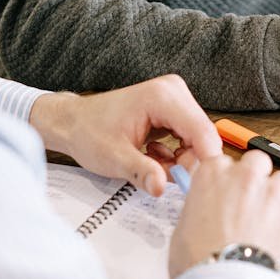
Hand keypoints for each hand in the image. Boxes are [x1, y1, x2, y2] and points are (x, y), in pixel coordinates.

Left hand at [29, 75, 221, 193]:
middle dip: (189, 162)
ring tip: (151, 163)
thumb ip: (141, 172)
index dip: (204, 161)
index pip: (201, 131)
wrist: (74, 122)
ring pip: (197, 139)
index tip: (197, 185)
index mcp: (162, 97)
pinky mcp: (174, 109)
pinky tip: (152, 155)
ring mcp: (175, 98)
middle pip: (202, 136)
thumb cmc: (89, 132)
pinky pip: (189, 138)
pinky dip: (175, 154)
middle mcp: (173, 91)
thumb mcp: (113, 158)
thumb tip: (161, 187)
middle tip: (164, 177)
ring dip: (180, 160)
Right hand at [169, 151, 279, 278]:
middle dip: (258, 179)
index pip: (224, 160)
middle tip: (254, 203)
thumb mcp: (183, 229)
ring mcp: (273, 191)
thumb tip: (204, 212)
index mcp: (212, 175)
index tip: (230, 190)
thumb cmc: (200, 264)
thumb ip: (198, 208)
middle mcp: (244, 176)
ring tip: (277, 218)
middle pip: (258, 161)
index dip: (229, 178)